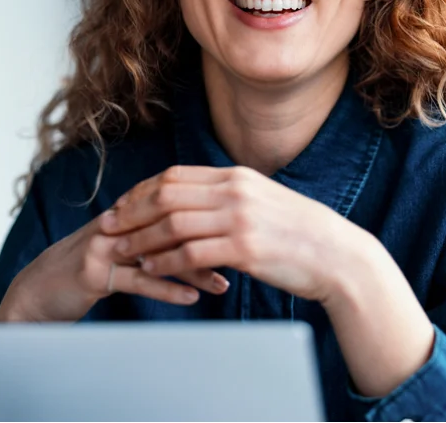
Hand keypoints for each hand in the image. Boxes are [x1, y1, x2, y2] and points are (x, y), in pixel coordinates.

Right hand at [0, 213, 226, 322]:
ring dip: (196, 268)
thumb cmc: (101, 265)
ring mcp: (108, 242)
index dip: (217, 215)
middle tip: (245, 257)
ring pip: (160, 250)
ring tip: (224, 284)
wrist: (44, 287)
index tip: (249, 230)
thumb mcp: (137, 243)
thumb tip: (219, 228)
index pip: (184, 201)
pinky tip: (192, 298)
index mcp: (137, 206)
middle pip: (176, 221)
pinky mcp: (94, 270)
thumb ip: (170, 230)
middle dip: (213, 239)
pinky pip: (137, 279)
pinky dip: (167, 288)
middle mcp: (124, 218)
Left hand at [100, 165, 357, 303]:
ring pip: (172, 224)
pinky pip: (191, 253)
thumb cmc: (300, 233)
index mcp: (239, 177)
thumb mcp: (265, 200)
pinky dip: (165, 261)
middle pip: (166, 195)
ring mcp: (241, 219)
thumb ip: (231, 196)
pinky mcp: (245, 249)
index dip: (141, 191)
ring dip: (140, 239)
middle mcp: (236, 192)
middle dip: (131, 212)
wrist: (337, 255)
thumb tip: (197, 201)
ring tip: (122, 251)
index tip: (121, 206)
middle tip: (108, 228)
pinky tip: (152, 268)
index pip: (176, 176)